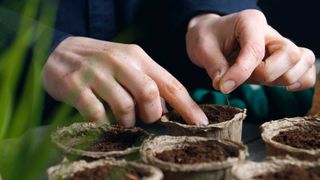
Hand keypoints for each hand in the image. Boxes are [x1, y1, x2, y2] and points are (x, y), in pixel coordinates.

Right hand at [43, 37, 207, 126]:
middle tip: (144, 118)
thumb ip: (148, 82)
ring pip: (125, 107)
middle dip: (152, 114)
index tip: (200, 123)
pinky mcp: (75, 86)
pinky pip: (98, 114)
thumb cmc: (101, 62)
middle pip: (150, 94)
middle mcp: (119, 61)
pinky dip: (104, 124)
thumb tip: (167, 108)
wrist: (60, 51)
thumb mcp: (128, 64)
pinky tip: (103, 120)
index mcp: (137, 56)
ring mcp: (96, 73)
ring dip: (127, 121)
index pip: (169, 83)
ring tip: (122, 120)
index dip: (187, 106)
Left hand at [186, 9, 315, 93]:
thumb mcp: (202, 49)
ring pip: (303, 62)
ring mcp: (279, 46)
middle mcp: (270, 33)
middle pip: (290, 55)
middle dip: (266, 74)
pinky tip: (283, 87)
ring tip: (256, 79)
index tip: (223, 86)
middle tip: (242, 77)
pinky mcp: (281, 60)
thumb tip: (226, 86)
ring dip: (281, 79)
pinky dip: (299, 81)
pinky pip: (305, 70)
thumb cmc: (207, 38)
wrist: (211, 36)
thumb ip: (215, 67)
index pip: (255, 50)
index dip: (241, 73)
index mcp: (250, 22)